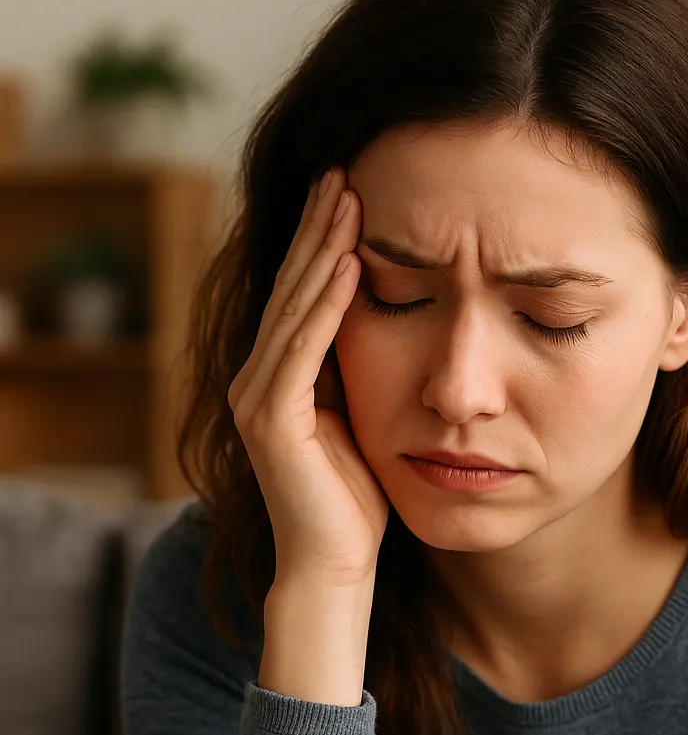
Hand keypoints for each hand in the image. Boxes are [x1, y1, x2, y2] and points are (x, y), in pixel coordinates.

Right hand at [227, 168, 387, 591]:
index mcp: (280, 377)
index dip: (323, 242)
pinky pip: (303, 349)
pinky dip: (326, 305)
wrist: (334, 563)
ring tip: (346, 196)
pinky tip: (350, 262)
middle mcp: (258, 378)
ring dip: (322, 249)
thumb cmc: (354, 498)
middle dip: (319, 229)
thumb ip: (354, 373)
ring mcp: (259, 397)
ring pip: (295, 308)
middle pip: (293, 287)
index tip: (351, 193)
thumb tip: (382, 322)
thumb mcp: (360, 418)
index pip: (302, 295)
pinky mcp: (272, 420)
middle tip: (343, 170)